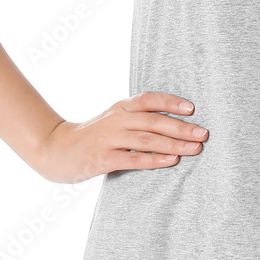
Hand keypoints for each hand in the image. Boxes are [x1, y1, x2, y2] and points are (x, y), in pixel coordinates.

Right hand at [30, 92, 208, 182]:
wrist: (55, 150)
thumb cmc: (92, 135)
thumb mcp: (113, 119)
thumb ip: (136, 118)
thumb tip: (172, 121)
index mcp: (120, 107)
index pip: (149, 99)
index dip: (171, 101)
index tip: (192, 108)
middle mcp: (117, 119)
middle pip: (154, 120)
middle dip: (182, 127)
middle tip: (203, 133)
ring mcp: (109, 138)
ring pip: (147, 139)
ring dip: (174, 144)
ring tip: (195, 148)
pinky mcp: (103, 158)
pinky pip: (133, 158)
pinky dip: (155, 159)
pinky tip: (171, 161)